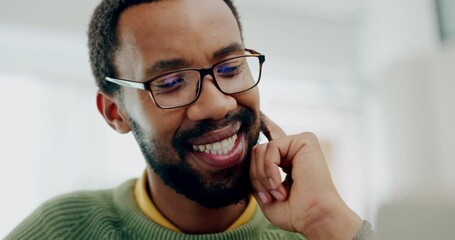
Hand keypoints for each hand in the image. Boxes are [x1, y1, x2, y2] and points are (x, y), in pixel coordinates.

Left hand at [250, 114, 361, 238]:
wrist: (314, 216)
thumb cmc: (295, 212)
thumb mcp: (265, 193)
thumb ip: (256, 174)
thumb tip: (249, 154)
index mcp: (287, 160)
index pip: (273, 138)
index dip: (267, 126)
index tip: (262, 115)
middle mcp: (293, 149)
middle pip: (256, 152)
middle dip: (256, 177)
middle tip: (270, 196)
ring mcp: (299, 143)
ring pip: (260, 150)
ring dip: (262, 177)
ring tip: (278, 193)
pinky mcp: (305, 139)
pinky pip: (271, 147)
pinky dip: (269, 168)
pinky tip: (279, 184)